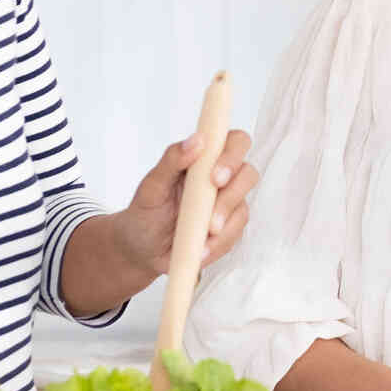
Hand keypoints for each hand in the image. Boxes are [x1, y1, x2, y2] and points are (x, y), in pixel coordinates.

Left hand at [108, 129, 258, 276]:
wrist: (142, 250)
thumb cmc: (146, 212)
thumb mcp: (151, 186)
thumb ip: (171, 160)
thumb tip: (196, 140)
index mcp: (204, 160)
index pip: (234, 142)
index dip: (232, 154)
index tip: (215, 176)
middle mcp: (221, 179)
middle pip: (248, 173)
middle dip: (233, 192)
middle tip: (212, 213)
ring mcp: (228, 205)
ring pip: (243, 207)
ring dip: (225, 222)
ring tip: (204, 235)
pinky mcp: (229, 230)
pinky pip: (235, 234)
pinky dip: (219, 243)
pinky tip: (201, 249)